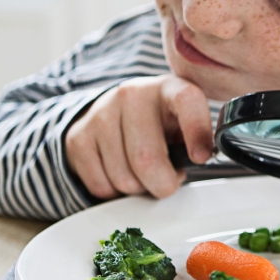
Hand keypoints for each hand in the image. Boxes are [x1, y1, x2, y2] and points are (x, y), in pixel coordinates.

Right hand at [65, 75, 212, 199]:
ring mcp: (101, 114)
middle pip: (147, 159)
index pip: (186, 101)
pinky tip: (120, 171)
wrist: (113, 111)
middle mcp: (132, 95)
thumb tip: (200, 160)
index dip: (196, 132)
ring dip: (138, 188)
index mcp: (168, 88)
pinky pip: (101, 186)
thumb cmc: (159, 123)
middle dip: (163, 184)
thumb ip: (196, 138)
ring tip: (142, 172)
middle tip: (167, 181)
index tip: (200, 158)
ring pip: (123, 179)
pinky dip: (115, 192)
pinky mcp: (78, 137)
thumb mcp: (182, 121)